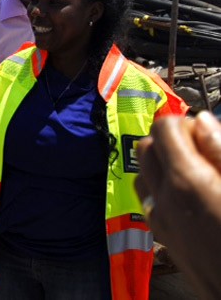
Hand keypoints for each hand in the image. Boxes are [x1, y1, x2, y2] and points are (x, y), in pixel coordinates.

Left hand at [135, 111, 220, 298]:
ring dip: (160, 162)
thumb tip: (200, 122)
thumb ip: (220, 150)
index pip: (163, 129)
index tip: (204, 133)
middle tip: (200, 148)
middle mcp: (163, 196)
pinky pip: (147, 197)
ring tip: (194, 169)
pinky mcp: (161, 233)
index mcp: (186, 180)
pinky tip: (187, 194)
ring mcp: (158, 217)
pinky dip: (159, 185)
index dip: (183, 124)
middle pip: (145, 147)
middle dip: (168, 139)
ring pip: (141, 172)